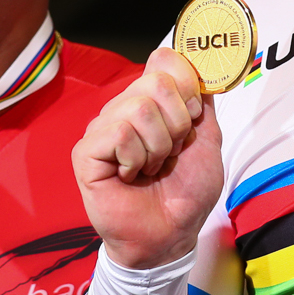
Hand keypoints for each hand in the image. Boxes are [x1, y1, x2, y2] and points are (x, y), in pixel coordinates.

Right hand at [73, 49, 223, 269]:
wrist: (170, 235)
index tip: (193, 118)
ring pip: (139, 108)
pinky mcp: (86, 151)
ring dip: (158, 146)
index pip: (164, 59)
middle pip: (157, 81)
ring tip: (151, 168)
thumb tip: (200, 67)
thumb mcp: (207, 140)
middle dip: (177, 124)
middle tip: (171, 153)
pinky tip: (131, 175)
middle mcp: (124, 108)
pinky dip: (136, 158)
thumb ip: (202, 103)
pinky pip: (119, 133)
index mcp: (152, 102)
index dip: (187, 86)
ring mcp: (103, 128)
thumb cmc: (185, 193)